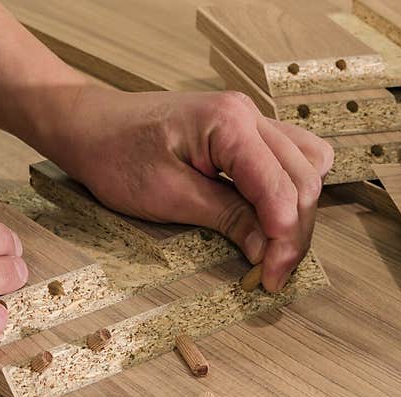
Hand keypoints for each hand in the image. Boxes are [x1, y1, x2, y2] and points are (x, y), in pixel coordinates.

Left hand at [49, 86, 333, 290]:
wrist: (92, 127)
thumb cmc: (117, 156)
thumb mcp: (168, 195)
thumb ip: (226, 218)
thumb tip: (268, 250)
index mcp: (229, 123)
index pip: (281, 187)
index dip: (284, 239)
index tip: (271, 279)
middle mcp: (250, 114)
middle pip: (303, 179)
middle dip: (295, 233)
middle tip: (272, 276)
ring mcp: (252, 120)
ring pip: (308, 167)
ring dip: (300, 212)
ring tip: (274, 251)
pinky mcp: (246, 133)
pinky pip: (292, 158)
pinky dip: (292, 191)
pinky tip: (273, 218)